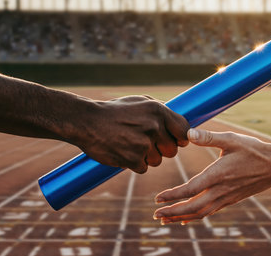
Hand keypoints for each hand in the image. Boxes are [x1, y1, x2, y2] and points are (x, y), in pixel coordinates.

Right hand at [69, 95, 188, 173]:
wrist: (86, 121)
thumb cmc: (115, 111)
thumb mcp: (140, 102)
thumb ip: (161, 111)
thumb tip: (181, 125)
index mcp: (158, 111)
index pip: (184, 129)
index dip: (181, 137)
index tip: (176, 140)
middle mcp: (154, 127)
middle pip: (172, 150)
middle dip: (162, 150)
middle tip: (146, 143)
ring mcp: (143, 144)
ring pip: (157, 161)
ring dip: (147, 157)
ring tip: (130, 145)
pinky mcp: (133, 159)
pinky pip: (143, 168)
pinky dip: (134, 164)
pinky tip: (123, 152)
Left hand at [153, 128, 270, 224]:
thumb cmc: (254, 151)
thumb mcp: (232, 139)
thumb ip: (209, 137)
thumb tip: (188, 132)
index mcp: (217, 175)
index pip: (189, 190)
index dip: (172, 196)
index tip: (157, 199)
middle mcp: (220, 191)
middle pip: (192, 208)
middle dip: (173, 213)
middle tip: (156, 216)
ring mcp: (226, 198)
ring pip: (201, 214)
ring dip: (182, 217)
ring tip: (167, 220)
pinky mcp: (231, 200)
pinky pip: (210, 212)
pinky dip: (196, 217)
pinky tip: (187, 218)